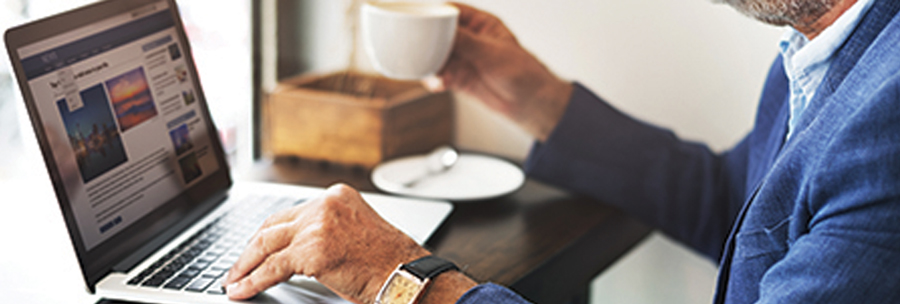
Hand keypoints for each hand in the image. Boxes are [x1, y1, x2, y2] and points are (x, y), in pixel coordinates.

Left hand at [223, 184, 429, 303]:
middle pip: (273, 225)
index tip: (254, 248)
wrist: (406, 276)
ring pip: (266, 244)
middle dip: (251, 249)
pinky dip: (252, 281)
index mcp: (336, 196)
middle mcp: (325, 205)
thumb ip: (327, 231)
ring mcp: (317, 226)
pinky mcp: (311, 252)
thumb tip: (293, 251)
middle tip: (236, 267)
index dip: (267, 234)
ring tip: (233, 280)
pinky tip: (241, 289)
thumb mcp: (356, 233)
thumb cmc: (388, 263)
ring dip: (244, 265)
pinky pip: (271, 268)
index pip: (290, 213)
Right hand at [433, 3, 572, 141]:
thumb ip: (465, 42)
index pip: (451, 12)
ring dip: (428, 63)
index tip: (419, 19)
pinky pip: (439, 76)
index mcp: (480, 24)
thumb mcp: (492, 53)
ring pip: (435, 56)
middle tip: (418, 48)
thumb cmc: (523, 72)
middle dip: (426, 41)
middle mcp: (468, 40)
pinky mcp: (459, 79)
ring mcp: (462, 60)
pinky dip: (434, 80)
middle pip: (438, 34)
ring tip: (429, 69)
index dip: (434, 13)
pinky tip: (439, 84)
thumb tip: (441, 31)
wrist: (530, 104)